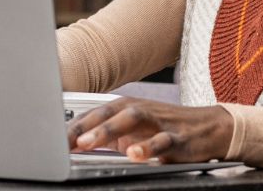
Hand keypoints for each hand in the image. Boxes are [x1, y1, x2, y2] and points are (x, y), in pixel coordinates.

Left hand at [66, 97, 232, 163]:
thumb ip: (107, 136)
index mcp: (127, 108)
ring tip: (89, 144)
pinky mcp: (177, 137)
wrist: (211, 127)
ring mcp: (159, 122)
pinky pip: (161, 141)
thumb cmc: (167, 128)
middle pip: (109, 112)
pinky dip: (147, 147)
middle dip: (86, 126)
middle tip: (68, 141)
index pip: (94, 114)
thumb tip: (74, 144)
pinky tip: (134, 155)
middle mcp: (140, 110)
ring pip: (132, 119)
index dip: (72, 128)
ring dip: (108, 130)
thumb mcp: (134, 131)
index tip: (51, 142)